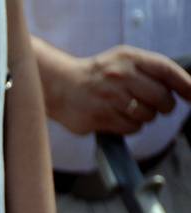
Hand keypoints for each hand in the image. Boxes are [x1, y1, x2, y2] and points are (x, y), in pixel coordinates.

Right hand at [56, 45, 190, 134]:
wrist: (60, 86)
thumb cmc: (96, 75)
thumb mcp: (123, 61)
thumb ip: (149, 70)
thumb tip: (183, 88)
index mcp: (128, 59)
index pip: (166, 71)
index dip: (185, 85)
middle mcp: (120, 77)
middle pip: (161, 98)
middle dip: (163, 105)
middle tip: (155, 105)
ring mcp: (110, 99)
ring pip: (147, 116)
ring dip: (144, 116)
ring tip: (130, 109)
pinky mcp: (100, 118)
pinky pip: (131, 128)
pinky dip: (130, 126)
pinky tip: (118, 117)